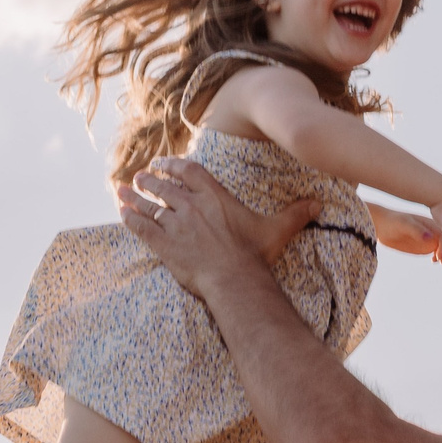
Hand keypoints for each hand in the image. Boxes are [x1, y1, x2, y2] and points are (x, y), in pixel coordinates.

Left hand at [115, 160, 318, 297]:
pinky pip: (141, 227)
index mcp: (214, 196)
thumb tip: (320, 204)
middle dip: (149, 180)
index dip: (172, 165)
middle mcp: (191, 205)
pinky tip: (121, 213)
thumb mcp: (277, 230)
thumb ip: (295, 214)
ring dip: (133, 196)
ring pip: (148, 204)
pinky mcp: (164, 244)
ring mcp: (175, 224)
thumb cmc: (255, 255)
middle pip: (163, 186)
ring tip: (123, 189)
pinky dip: (129, 218)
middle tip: (140, 176)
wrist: (235, 280)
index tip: (161, 163)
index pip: (188, 171)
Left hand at [368, 201, 441, 254]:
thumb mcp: (403, 224)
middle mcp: (432, 231)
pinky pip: (437, 251)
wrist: (381, 224)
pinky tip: (434, 261)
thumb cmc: (392, 221)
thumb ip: (417, 231)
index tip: (440, 255)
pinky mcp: (424, 246)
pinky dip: (439, 257)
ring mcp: (429, 239)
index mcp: (430, 223)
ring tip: (439, 261)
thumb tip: (430, 238)